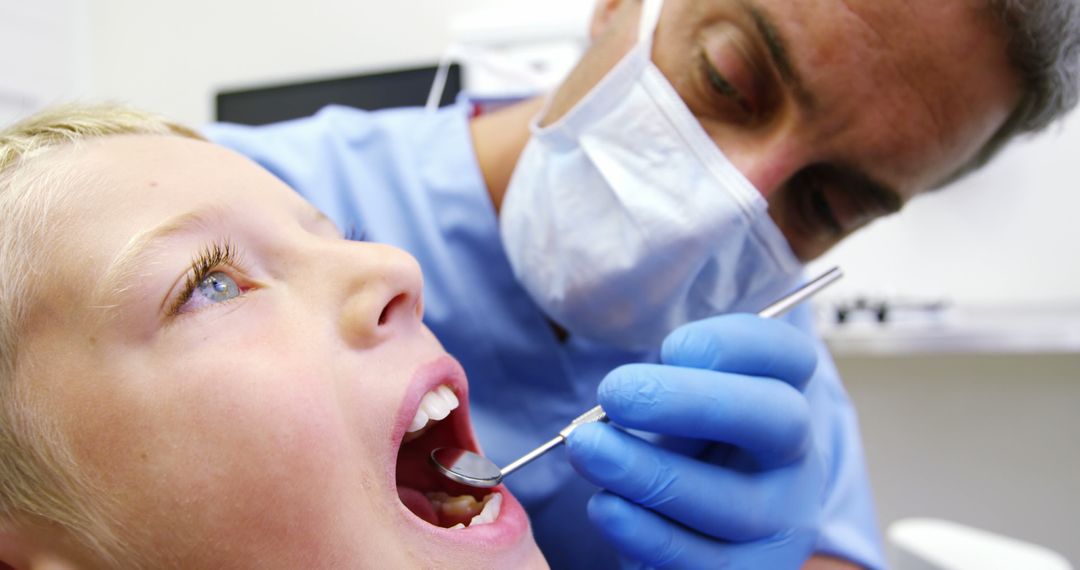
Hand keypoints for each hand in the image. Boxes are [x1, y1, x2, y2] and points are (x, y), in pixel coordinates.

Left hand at [565, 314, 824, 568]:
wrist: (691, 533)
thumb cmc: (681, 449)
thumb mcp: (680, 406)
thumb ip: (670, 387)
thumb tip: (629, 389)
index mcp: (783, 394)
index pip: (789, 354)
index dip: (735, 343)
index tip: (672, 346)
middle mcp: (798, 457)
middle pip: (777, 419)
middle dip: (693, 401)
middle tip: (616, 391)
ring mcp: (782, 520)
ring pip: (731, 501)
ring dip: (648, 472)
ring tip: (587, 447)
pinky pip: (700, 559)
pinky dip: (646, 532)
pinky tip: (605, 505)